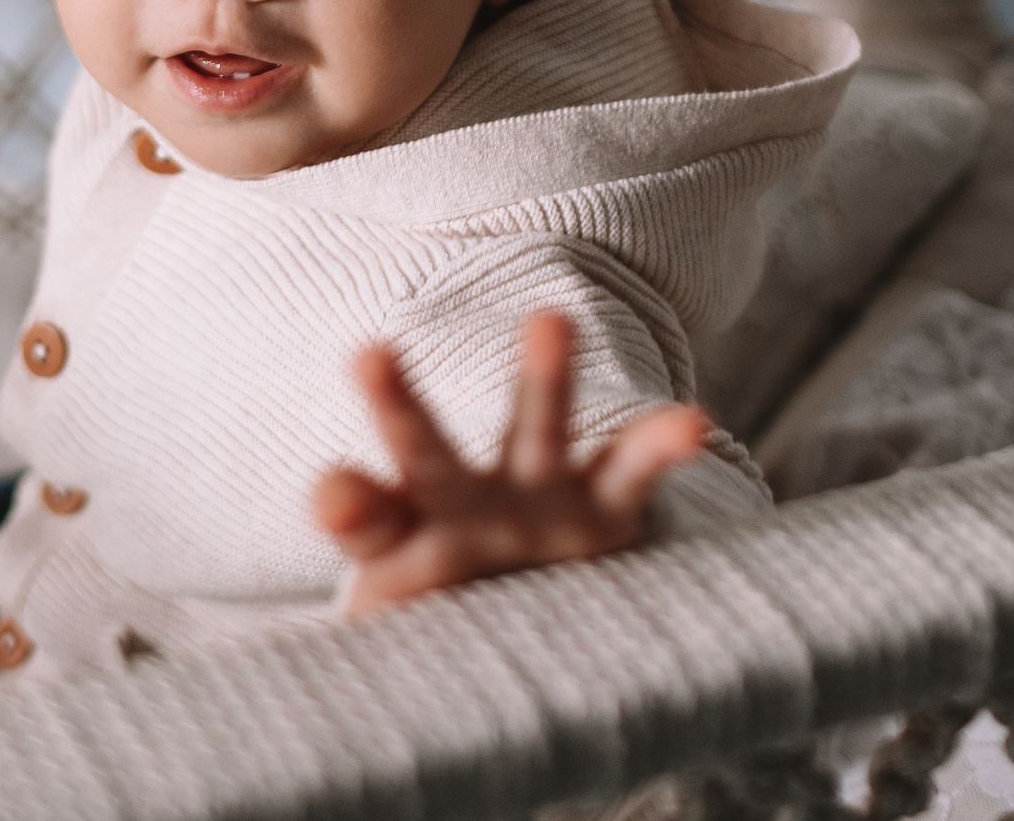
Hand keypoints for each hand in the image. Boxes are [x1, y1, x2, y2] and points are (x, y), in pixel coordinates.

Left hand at [311, 311, 709, 615]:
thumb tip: (323, 690)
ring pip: (535, 430)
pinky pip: (632, 472)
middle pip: (425, 454)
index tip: (334, 494)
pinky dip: (659, 448)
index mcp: (401, 539)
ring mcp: (537, 496)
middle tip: (367, 356)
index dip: (350, 504)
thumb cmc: (447, 629)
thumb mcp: (401, 640)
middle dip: (398, 408)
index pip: (366, 518)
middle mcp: (464, 504)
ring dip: (542, 379)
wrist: (536, 625)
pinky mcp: (605, 508)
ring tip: (550, 323)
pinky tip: (689, 424)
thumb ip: (369, 645)